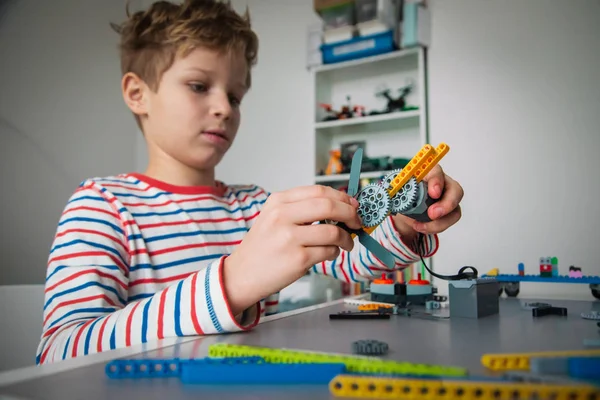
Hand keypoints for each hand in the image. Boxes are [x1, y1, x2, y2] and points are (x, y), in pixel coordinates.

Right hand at [223, 185, 361, 314]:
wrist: (242, 274)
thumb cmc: (263, 246)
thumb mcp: (274, 217)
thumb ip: (302, 209)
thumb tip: (341, 205)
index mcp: (278, 202)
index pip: (319, 191)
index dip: (342, 197)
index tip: (353, 204)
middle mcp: (282, 216)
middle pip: (329, 206)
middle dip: (350, 214)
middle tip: (357, 222)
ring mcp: (289, 238)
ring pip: (333, 231)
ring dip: (346, 238)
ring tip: (346, 243)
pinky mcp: (298, 259)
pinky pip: (328, 251)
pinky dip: (335, 252)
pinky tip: (329, 254)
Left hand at [392, 165, 463, 236]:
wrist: (405, 209)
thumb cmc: (404, 195)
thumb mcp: (398, 192)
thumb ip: (399, 192)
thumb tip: (393, 196)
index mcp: (428, 173)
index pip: (436, 171)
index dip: (436, 181)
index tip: (433, 193)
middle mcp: (443, 183)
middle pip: (456, 190)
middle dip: (446, 204)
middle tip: (432, 214)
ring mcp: (449, 198)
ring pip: (454, 210)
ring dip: (439, 222)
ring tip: (420, 226)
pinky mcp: (450, 212)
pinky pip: (449, 221)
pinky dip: (435, 227)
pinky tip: (421, 227)